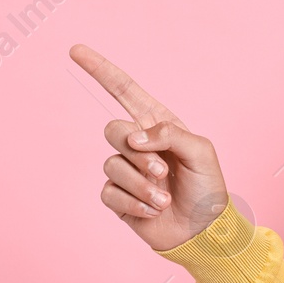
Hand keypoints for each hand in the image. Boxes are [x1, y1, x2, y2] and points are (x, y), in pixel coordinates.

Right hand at [69, 43, 231, 252]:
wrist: (204, 231)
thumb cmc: (208, 188)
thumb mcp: (200, 152)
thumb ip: (169, 134)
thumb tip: (134, 137)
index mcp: (158, 125)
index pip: (124, 91)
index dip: (101, 70)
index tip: (76, 50)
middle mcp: (138, 144)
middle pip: (113, 129)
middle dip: (137, 153)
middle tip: (163, 172)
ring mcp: (126, 170)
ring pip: (113, 164)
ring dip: (141, 184)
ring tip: (164, 199)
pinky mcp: (118, 197)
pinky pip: (110, 192)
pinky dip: (134, 202)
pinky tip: (153, 210)